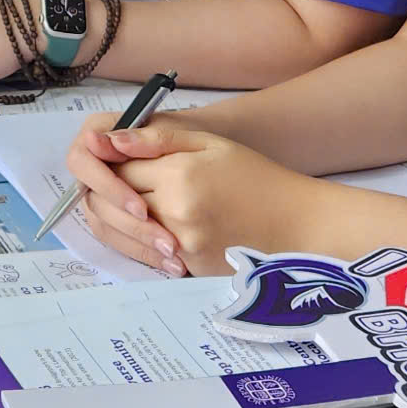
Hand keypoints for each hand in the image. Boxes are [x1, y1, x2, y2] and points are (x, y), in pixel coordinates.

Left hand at [68, 119, 303, 275]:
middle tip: (124, 186)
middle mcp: (175, 212)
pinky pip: (153, 253)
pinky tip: (164, 228)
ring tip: (144, 205)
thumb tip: (110, 140)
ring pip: (130, 231)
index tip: (121, 161)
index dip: (115, 163)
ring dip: (126, 220)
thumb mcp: (210, 144)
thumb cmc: (255, 177)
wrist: (296, 223)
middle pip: (118, 202)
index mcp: (178, 175)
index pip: (121, 168)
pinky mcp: (190, 268)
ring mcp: (182, 245)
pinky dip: (150, 241)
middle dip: (113, 193)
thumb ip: (158, 139)